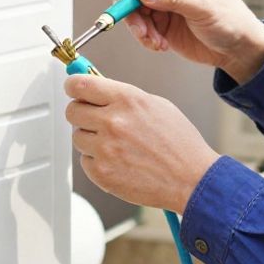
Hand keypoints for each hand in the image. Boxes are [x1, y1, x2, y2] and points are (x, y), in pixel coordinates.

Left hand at [64, 74, 220, 213]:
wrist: (191, 178)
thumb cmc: (179, 143)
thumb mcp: (156, 105)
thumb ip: (123, 96)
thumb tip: (97, 90)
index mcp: (127, 100)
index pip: (80, 85)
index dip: (73, 86)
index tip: (73, 89)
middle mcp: (113, 122)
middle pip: (72, 111)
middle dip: (82, 113)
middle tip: (96, 119)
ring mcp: (105, 149)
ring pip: (77, 137)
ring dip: (91, 139)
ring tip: (117, 145)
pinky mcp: (102, 173)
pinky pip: (85, 161)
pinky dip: (98, 161)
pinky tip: (119, 161)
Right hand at [116, 0, 263, 84]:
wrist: (238, 48)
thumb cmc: (229, 19)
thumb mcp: (203, 7)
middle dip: (132, 10)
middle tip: (140, 31)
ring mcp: (163, 3)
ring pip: (134, 10)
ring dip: (139, 28)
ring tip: (156, 43)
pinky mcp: (161, 22)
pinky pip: (141, 27)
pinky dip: (145, 38)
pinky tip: (161, 46)